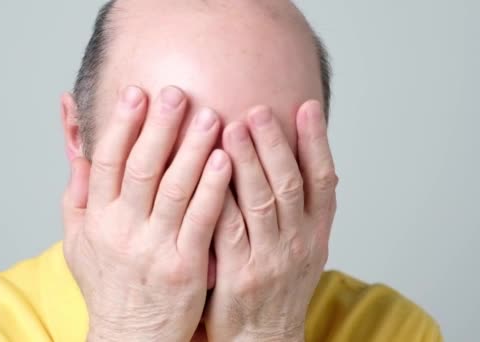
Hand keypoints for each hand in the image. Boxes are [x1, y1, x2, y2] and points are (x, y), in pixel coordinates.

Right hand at [62, 86, 231, 340]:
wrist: (131, 336)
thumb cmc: (107, 286)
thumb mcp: (77, 242)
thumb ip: (77, 195)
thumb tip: (76, 150)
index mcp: (97, 219)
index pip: (108, 162)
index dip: (122, 125)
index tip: (137, 93)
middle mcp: (122, 229)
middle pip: (142, 168)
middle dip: (159, 128)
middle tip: (176, 93)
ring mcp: (154, 247)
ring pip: (175, 189)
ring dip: (192, 149)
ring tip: (210, 116)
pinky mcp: (184, 265)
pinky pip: (202, 220)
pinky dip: (213, 188)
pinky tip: (225, 160)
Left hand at [205, 101, 337, 340]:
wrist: (264, 339)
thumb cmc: (278, 288)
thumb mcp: (301, 249)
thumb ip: (297, 208)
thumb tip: (287, 156)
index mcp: (317, 234)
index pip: (323, 181)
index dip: (317, 142)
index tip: (308, 106)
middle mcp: (298, 243)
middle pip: (290, 185)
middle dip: (275, 144)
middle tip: (258, 109)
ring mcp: (270, 259)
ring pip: (261, 202)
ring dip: (247, 163)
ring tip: (231, 127)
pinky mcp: (240, 275)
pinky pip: (229, 230)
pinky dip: (221, 198)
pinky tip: (208, 172)